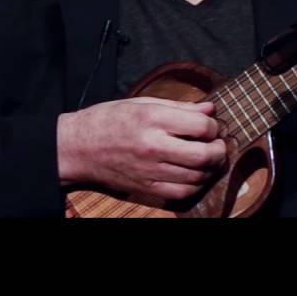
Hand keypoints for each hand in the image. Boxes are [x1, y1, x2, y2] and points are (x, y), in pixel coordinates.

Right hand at [57, 97, 227, 200]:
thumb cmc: (108, 119)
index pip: (200, 126)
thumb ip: (178, 107)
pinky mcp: (146, 187)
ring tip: (208, 160)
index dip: (213, 127)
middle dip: (219, 151)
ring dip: (210, 169)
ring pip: (196, 176)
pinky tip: (195, 175)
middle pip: (203, 155)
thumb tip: (209, 109)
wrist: (77, 147)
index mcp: (152, 119)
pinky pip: (181, 192)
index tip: (211, 126)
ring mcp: (150, 169)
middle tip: (218, 145)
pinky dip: (195, 185)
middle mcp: (153, 145)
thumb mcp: (141, 103)